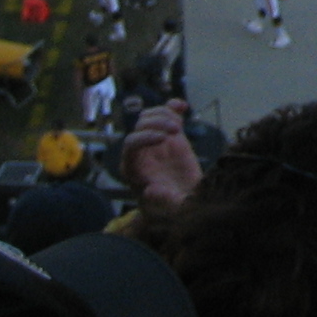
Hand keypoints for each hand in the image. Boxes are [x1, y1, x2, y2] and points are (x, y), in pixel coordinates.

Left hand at [119, 102, 201, 216]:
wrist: (186, 199)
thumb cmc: (174, 207)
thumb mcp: (169, 209)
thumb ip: (161, 201)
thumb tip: (150, 190)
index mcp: (134, 168)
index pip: (130, 144)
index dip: (144, 137)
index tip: (165, 139)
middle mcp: (141, 152)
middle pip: (140, 126)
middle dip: (157, 124)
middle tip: (176, 131)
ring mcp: (155, 141)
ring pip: (150, 116)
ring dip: (165, 115)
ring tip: (179, 126)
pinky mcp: (171, 135)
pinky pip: (166, 113)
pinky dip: (173, 107)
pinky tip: (183, 107)